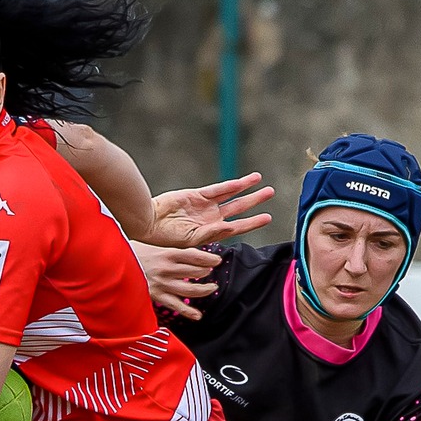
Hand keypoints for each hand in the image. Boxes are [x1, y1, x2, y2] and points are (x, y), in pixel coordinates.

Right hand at [133, 241, 220, 319]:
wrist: (111, 264)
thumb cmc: (131, 254)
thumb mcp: (152, 246)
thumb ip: (169, 252)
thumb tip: (186, 255)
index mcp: (166, 253)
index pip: (194, 256)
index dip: (208, 259)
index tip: (217, 261)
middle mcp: (167, 268)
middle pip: (195, 271)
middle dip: (206, 272)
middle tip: (210, 272)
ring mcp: (162, 284)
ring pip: (190, 289)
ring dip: (204, 289)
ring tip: (212, 288)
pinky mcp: (156, 296)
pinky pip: (176, 305)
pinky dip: (188, 311)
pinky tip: (197, 315)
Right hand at [147, 174, 274, 249]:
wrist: (149, 223)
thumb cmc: (167, 237)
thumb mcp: (191, 240)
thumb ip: (211, 233)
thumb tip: (230, 227)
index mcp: (213, 233)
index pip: (238, 227)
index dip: (253, 222)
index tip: (267, 217)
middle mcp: (212, 219)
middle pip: (239, 208)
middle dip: (255, 201)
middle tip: (271, 192)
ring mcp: (205, 206)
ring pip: (231, 196)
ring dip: (245, 189)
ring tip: (260, 181)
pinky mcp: (196, 195)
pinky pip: (217, 189)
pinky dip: (229, 185)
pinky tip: (242, 181)